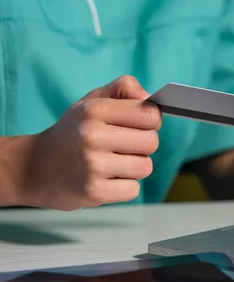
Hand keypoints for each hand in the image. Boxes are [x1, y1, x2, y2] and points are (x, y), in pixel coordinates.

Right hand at [20, 76, 160, 209]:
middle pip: (151, 142)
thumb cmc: (73, 133)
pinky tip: (105, 180)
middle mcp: (92, 136)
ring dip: (134, 168)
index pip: (150, 115)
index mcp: (94, 110)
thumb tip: (151, 99)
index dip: (151, 121)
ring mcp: (93, 166)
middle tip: (122, 146)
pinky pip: (133, 190)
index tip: (138, 125)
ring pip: (145, 167)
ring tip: (112, 163)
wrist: (34, 169)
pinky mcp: (94, 192)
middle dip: (143, 146)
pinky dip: (124, 187)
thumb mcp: (92, 102)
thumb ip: (124, 90)